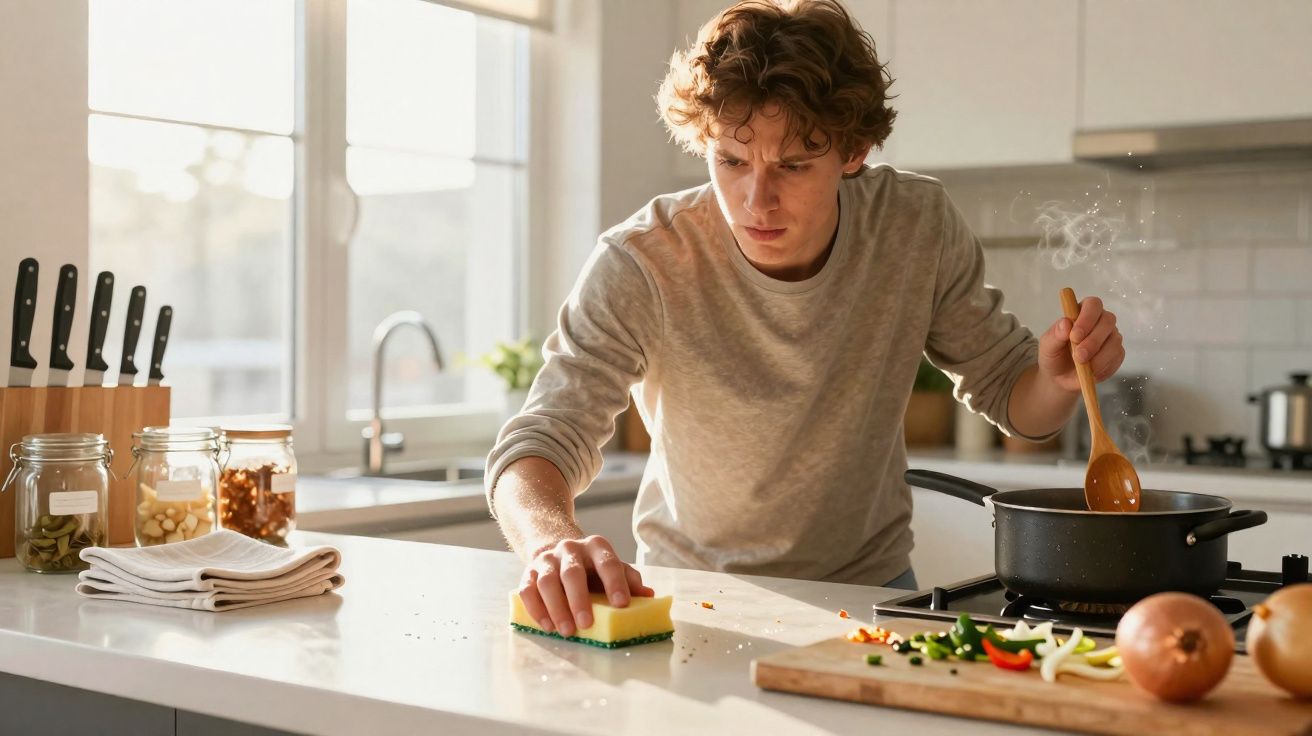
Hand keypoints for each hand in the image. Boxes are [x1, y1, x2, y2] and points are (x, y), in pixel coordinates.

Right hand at [516, 535, 654, 637]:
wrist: (558, 552)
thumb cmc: (593, 567)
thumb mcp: (612, 568)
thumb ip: (629, 579)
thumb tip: (649, 595)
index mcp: (596, 546)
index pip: (608, 562)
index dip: (615, 583)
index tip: (622, 604)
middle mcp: (570, 549)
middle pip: (572, 573)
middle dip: (579, 600)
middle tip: (587, 624)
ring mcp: (547, 560)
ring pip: (547, 581)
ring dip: (556, 608)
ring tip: (567, 631)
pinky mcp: (528, 572)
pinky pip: (527, 590)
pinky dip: (536, 609)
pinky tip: (547, 626)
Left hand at [1037, 295, 1125, 391]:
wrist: (1060, 378)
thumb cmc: (1054, 356)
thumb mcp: (1047, 346)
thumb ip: (1055, 334)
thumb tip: (1065, 323)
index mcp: (1082, 312)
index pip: (1092, 304)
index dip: (1087, 317)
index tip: (1075, 335)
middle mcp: (1100, 321)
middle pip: (1107, 320)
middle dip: (1093, 340)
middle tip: (1079, 355)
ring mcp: (1111, 336)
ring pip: (1114, 340)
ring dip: (1099, 355)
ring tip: (1082, 365)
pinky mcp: (1117, 353)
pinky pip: (1117, 356)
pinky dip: (1104, 365)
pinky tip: (1091, 371)